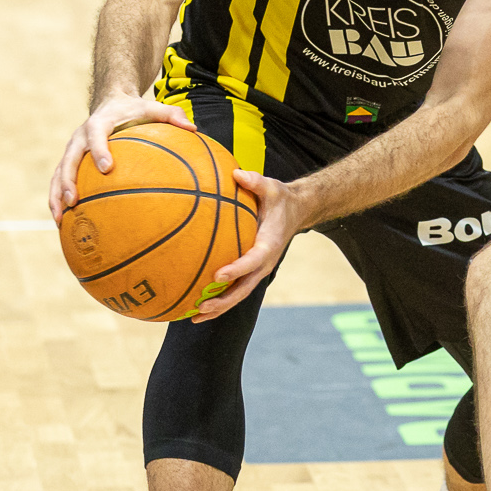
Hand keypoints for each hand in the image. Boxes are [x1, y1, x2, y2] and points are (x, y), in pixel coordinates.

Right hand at [48, 92, 195, 220]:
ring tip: (60, 218)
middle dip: (68, 180)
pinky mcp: (70, 161)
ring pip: (59, 173)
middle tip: (73, 200)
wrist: (111, 102)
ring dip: (57, 195)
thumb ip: (172, 115)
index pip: (96, 135)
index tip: (107, 168)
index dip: (99, 151)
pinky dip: (58, 199)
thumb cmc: (135, 110)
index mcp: (100, 123)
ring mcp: (73, 150)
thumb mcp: (153, 108)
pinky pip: (60, 180)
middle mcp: (81, 137)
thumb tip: (193, 128)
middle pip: (69, 159)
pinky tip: (64, 221)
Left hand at [189, 169, 299, 321]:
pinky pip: (234, 288)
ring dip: (218, 307)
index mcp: (269, 245)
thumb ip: (255, 181)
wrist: (296, 211)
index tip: (217, 275)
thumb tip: (237, 173)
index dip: (236, 270)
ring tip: (194, 317)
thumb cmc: (280, 199)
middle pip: (244, 288)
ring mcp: (257, 270)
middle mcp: (264, 263)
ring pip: (238, 294)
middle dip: (223, 301)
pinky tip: (195, 305)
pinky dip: (218, 299)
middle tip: (201, 306)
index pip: (252, 261)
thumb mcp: (272, 187)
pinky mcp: (250, 271)